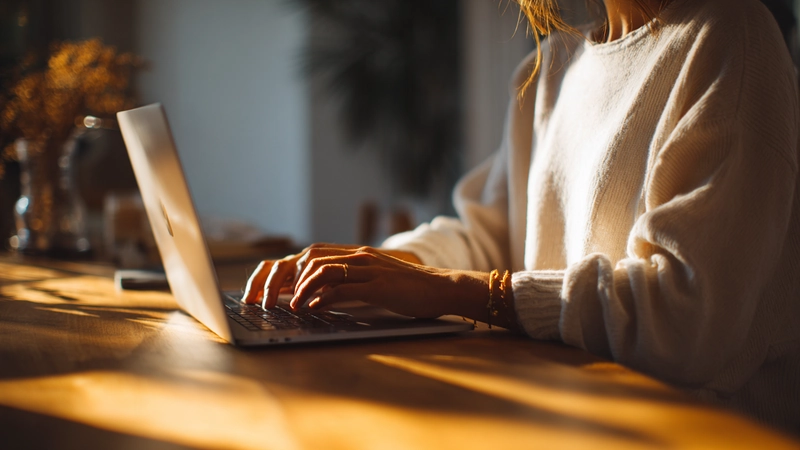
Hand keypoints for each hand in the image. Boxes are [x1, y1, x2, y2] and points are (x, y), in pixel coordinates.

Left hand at [242, 243, 422, 308]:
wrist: (441, 288)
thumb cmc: (409, 289)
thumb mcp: (375, 280)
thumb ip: (351, 282)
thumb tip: (322, 296)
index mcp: (357, 254)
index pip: (314, 255)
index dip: (292, 271)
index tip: (278, 290)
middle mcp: (360, 257)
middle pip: (312, 260)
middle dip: (289, 280)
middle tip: (276, 300)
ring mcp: (369, 269)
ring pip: (323, 272)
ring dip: (302, 290)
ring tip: (292, 307)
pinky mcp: (378, 286)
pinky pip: (343, 289)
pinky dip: (323, 299)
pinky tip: (314, 310)